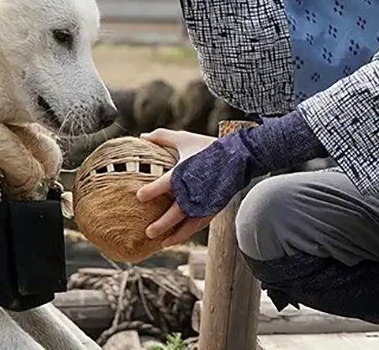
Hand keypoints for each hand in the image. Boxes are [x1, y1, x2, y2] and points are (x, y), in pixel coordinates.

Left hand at [136, 129, 217, 246]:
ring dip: (175, 235)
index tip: (139, 197)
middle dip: (161, 224)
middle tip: (148, 232)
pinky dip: (188, 233)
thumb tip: (143, 136)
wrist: (239, 157)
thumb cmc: (209, 147)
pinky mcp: (213, 208)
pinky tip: (178, 238)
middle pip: (175, 213)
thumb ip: (162, 138)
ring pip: (188, 224)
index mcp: (184, 173)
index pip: (164, 185)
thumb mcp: (184, 139)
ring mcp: (205, 202)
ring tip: (162, 243)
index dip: (150, 192)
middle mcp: (194, 191)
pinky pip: (199, 224)